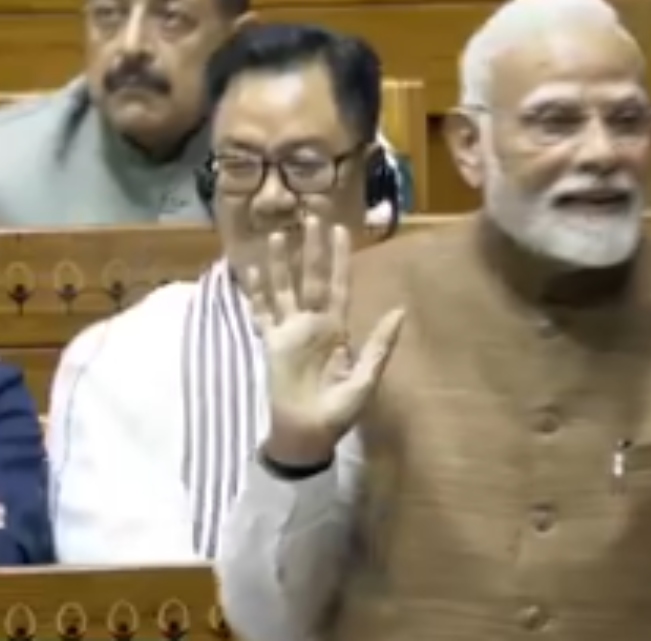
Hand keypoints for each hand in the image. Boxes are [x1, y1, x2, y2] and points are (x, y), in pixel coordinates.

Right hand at [246, 216, 403, 466]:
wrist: (307, 435)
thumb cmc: (339, 411)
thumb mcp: (366, 378)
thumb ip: (380, 344)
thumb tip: (401, 311)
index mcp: (338, 329)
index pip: (338, 285)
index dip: (339, 259)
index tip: (341, 230)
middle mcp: (313, 324)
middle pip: (311, 278)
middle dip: (312, 248)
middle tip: (312, 215)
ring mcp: (290, 331)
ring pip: (284, 288)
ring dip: (280, 263)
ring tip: (276, 234)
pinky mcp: (270, 343)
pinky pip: (262, 313)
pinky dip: (255, 292)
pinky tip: (249, 270)